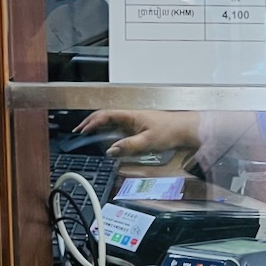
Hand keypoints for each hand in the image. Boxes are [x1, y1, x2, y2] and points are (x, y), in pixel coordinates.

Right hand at [76, 110, 199, 157]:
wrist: (187, 129)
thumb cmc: (172, 130)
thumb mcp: (149, 141)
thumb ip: (129, 146)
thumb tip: (111, 150)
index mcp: (131, 115)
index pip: (106, 115)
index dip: (92, 122)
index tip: (82, 131)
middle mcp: (131, 117)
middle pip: (106, 116)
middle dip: (90, 123)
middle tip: (78, 132)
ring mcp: (135, 122)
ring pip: (112, 122)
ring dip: (99, 127)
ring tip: (87, 134)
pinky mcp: (140, 128)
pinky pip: (120, 128)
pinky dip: (109, 132)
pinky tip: (106, 139)